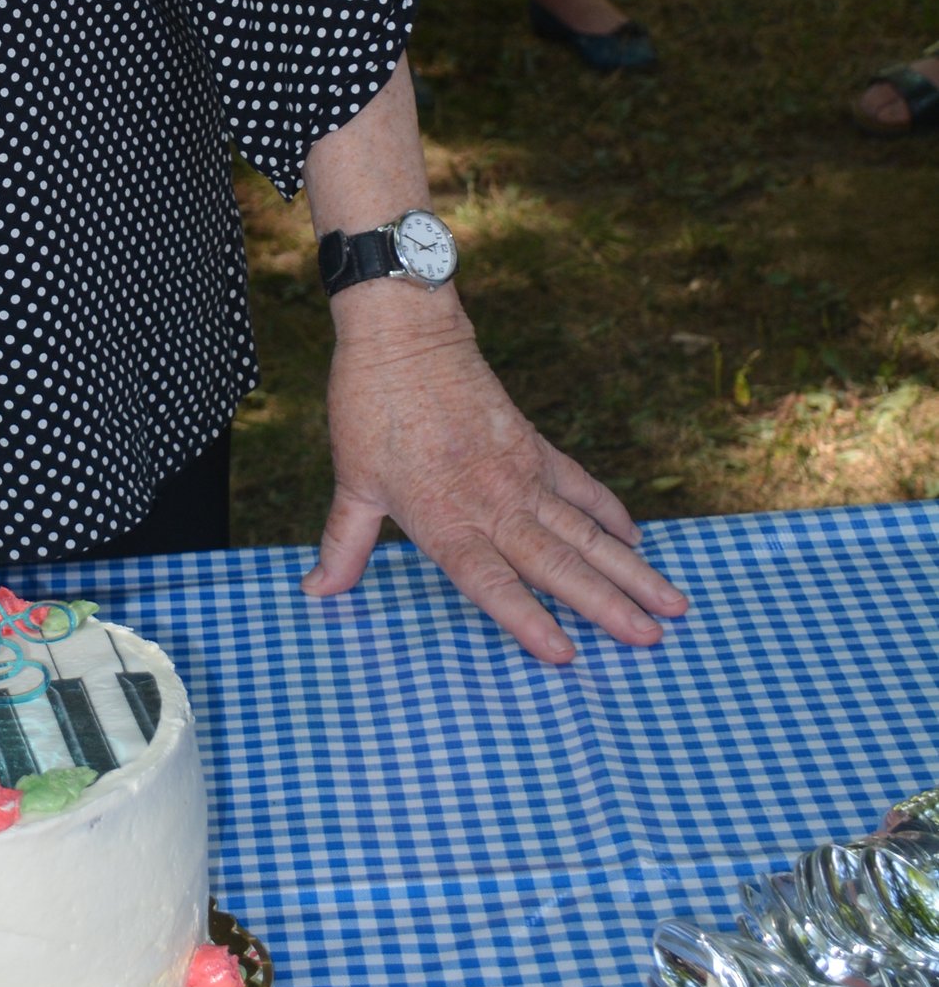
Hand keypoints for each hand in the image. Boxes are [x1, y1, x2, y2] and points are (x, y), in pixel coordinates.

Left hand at [305, 292, 688, 663]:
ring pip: (585, 531)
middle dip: (607, 605)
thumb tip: (316, 592)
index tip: (567, 655)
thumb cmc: (369, 405)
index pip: (491, 581)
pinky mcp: (534, 446)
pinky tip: (636, 542)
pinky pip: (581, 487)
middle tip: (652, 641)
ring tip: (671, 603)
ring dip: (629, 569)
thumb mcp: (351, 479)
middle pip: (557, 563)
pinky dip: (610, 514)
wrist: (405, 331)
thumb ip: (345, 544)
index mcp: (444, 518)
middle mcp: (492, 502)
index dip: (526, 619)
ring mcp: (521, 473)